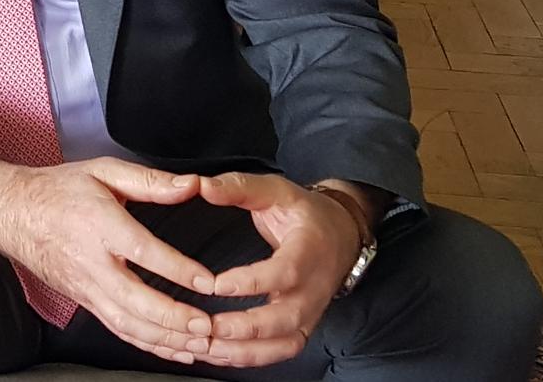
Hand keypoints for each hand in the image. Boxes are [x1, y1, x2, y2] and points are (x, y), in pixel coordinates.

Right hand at [0, 152, 217, 364]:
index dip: (177, 269)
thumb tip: (191, 185)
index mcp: (99, 224)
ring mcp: (86, 287)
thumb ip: (150, 181)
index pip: (142, 251)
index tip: (207, 281)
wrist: (12, 213)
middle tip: (207, 325)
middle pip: (134, 300)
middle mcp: (92, 262)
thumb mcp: (102, 171)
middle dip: (173, 318)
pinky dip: (149, 345)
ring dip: (165, 339)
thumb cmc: (58, 191)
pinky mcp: (85, 301)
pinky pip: (119, 329)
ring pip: (127, 323)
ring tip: (199, 345)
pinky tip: (175, 350)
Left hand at [196, 173, 359, 367]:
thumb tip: (201, 185)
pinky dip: (250, 358)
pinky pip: (280, 352)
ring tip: (206, 346)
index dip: (251, 282)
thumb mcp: (275, 190)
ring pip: (284, 344)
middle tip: (208, 326)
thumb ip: (238, 187)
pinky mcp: (301, 327)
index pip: (284, 273)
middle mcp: (313, 289)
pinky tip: (218, 354)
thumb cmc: (304, 214)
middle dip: (246, 327)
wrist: (341, 235)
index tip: (214, 284)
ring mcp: (310, 313)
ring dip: (245, 351)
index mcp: (308, 252)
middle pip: (286, 319)